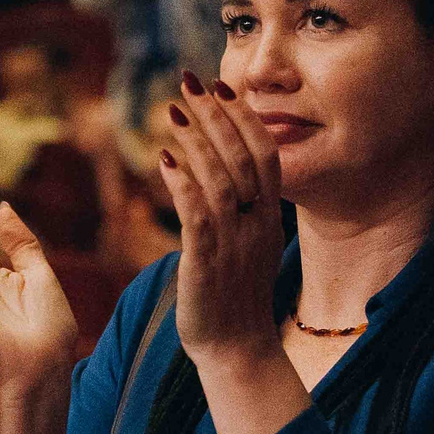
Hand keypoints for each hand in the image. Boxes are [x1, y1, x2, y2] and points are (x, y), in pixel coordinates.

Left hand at [158, 77, 282, 368]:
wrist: (237, 352)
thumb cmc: (235, 297)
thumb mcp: (247, 244)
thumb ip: (239, 207)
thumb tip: (215, 170)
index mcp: (269, 219)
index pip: (266, 155)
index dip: (244, 118)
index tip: (222, 87)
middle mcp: (257, 226)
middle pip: (243, 159)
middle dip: (216, 116)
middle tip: (190, 82)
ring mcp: (234, 245)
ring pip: (220, 182)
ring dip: (196, 142)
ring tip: (172, 111)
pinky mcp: (207, 265)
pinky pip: (198, 218)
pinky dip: (183, 186)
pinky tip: (165, 161)